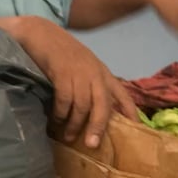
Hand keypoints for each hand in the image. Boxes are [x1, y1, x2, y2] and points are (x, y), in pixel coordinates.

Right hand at [1, 17, 137, 149]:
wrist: (40, 33)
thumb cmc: (61, 53)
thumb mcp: (83, 67)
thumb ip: (91, 86)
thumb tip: (93, 113)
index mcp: (103, 73)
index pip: (122, 94)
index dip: (131, 112)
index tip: (137, 129)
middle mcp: (95, 73)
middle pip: (103, 104)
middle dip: (98, 126)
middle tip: (92, 144)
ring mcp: (79, 72)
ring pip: (82, 105)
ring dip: (74, 123)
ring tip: (68, 136)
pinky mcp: (62, 72)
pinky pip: (64, 99)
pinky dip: (60, 113)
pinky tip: (55, 120)